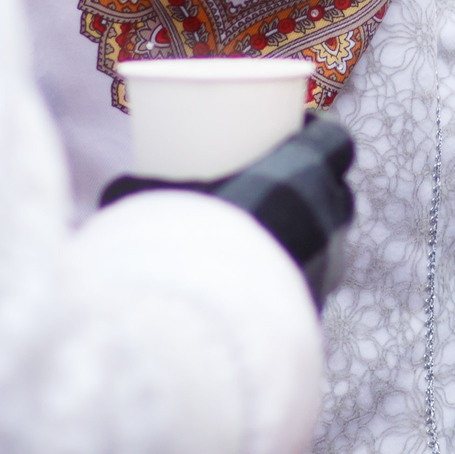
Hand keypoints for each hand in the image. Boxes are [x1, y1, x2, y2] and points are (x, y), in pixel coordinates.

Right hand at [102, 113, 357, 310]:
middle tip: (278, 181)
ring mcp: (325, 271)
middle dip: (317, 187)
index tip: (292, 128)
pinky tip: (267, 283)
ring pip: (328, 244)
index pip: (335, 142)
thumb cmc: (183, 243)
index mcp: (302, 177)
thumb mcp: (154, 201)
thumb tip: (117, 187)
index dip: (318, 133)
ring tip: (273, 233)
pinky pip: (310, 286)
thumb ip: (138, 188)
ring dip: (307, 235)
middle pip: (337, 195)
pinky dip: (292, 279)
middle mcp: (326, 222)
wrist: (202, 325)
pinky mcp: (312, 313)